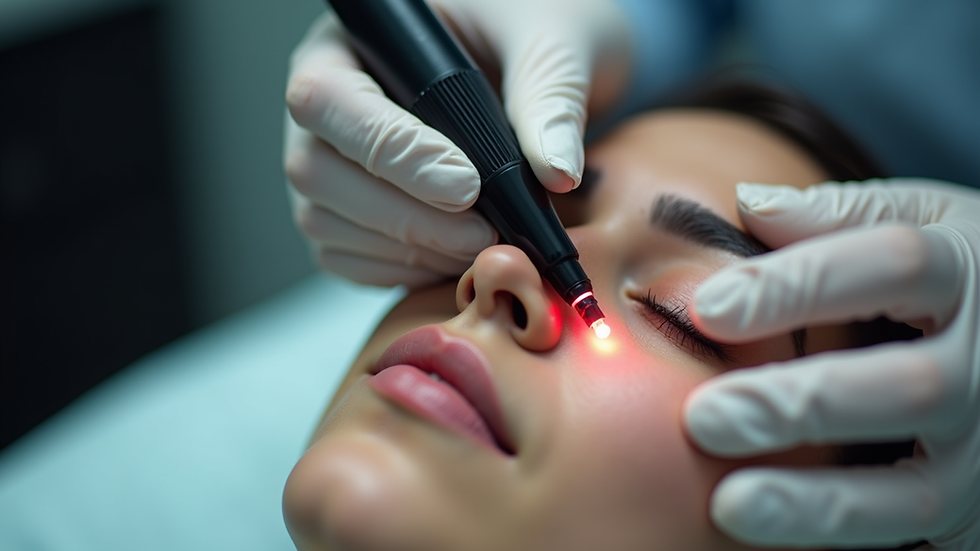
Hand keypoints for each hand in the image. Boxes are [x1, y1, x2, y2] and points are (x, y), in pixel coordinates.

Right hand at [284, 0, 630, 285]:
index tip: (465, 187)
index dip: (392, 151)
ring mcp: (329, 164)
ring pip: (326, 223)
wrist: (533, 65)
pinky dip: (404, 270)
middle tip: (483, 234)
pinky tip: (457, 257)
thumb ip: (550, 97)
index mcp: (351, 42)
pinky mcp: (347, 214)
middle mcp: (326, 106)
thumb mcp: (550, 40)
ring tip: (482, 245)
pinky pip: (349, 259)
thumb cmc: (529, 28)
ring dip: (409, 249)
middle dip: (404, 216)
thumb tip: (556, 172)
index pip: (329, 100)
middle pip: (316, 171)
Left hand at [684, 179, 979, 548]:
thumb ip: (839, 214)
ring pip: (918, 487)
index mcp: (969, 272)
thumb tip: (748, 203)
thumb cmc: (957, 275)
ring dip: (818, 500)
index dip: (797, 286)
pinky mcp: (978, 507)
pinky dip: (841, 534)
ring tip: (730, 502)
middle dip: (802, 403)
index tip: (708, 310)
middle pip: (907, 386)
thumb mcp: (924, 222)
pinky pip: (915, 533)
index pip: (891, 265)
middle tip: (706, 417)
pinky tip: (767, 530)